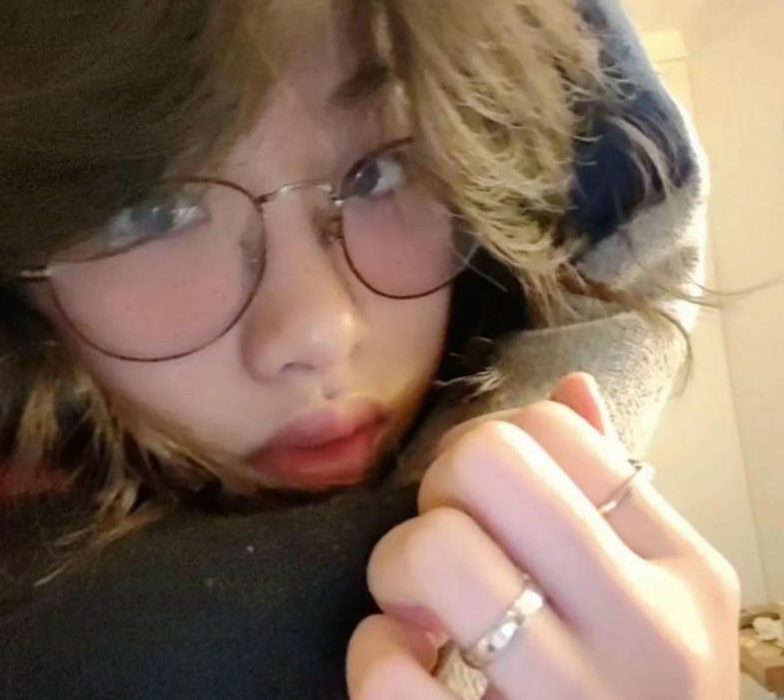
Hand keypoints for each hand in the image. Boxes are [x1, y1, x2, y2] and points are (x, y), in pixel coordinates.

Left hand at [346, 373, 740, 698]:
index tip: (487, 492)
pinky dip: (375, 652)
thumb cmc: (641, 687)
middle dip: (442, 484)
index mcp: (683, 569)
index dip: (493, 440)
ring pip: (436, 550)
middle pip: (487, 464)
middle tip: (448, 535)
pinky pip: (390, 674)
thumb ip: (616, 487)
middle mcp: (647, 633)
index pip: (555, 429)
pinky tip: (402, 657)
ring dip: (398, 564)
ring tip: (418, 602)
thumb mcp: (661, 587)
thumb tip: (571, 387)